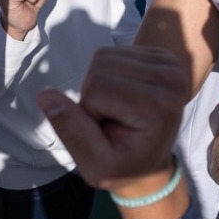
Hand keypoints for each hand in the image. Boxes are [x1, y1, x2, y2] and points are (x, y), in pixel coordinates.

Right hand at [37, 45, 189, 197]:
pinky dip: (109, 74)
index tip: (108, 130)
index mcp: (160, 107)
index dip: (90, 110)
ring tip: (116, 109)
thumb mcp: (94, 164)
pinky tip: (123, 96)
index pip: (99, 86)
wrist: (149, 164)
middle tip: (110, 120)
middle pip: (102, 66)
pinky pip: (114, 51)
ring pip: (105, 56)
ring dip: (100, 84)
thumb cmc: (122, 166)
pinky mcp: (163, 56)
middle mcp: (173, 79)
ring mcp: (172, 64)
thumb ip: (71, 130)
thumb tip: (44, 95)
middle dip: (94, 94)